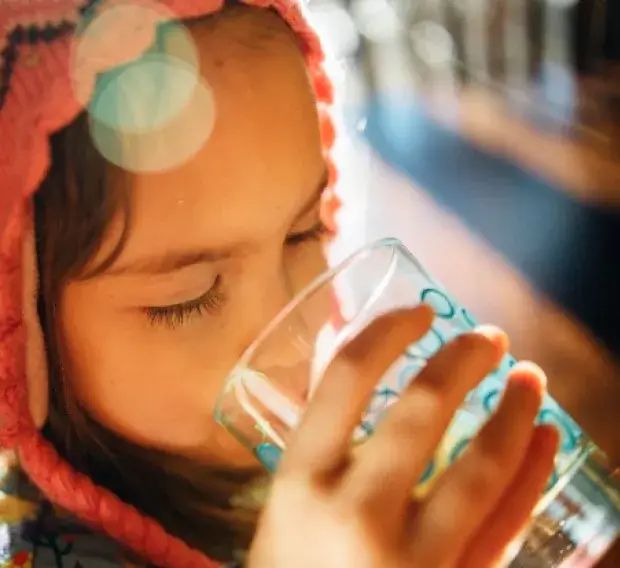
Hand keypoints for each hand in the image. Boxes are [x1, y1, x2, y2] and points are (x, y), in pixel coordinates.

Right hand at [247, 306, 557, 567]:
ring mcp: (410, 557)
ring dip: (515, 410)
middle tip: (488, 337)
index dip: (388, 331)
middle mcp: (354, 511)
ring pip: (482, 466)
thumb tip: (336, 331)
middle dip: (464, 358)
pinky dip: (533, 474)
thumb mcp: (288, 492)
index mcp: (301, 478)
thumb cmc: (290, 563)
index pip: (346, 377)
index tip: (420, 312)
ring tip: (530, 376)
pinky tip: (545, 439)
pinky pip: (506, 525)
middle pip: (423, 408)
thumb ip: (317, 417)